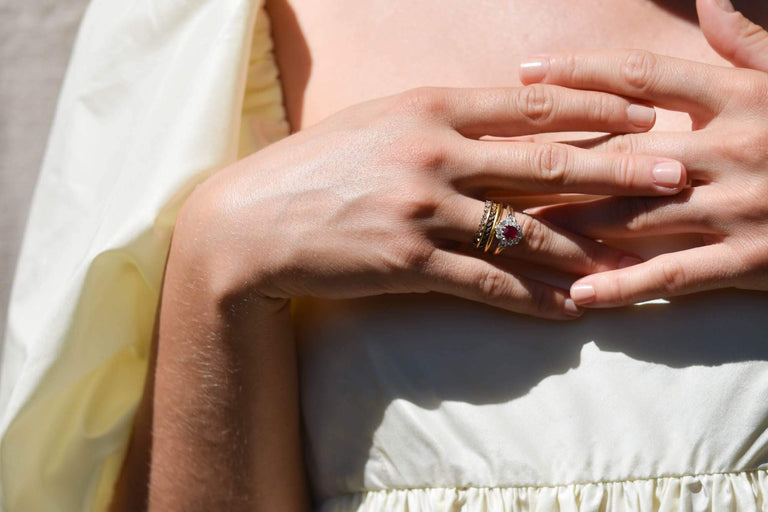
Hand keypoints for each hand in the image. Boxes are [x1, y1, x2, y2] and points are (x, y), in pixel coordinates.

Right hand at [175, 85, 685, 318]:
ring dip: (583, 246)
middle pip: (546, 162)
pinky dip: (531, 297)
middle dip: (619, 169)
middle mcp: (434, 153)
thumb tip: (502, 127)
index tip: (644, 111)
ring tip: (629, 258)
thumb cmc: (315, 167)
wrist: (250, 221)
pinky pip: (486, 282)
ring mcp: (422, 209)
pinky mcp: (408, 262)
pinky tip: (565, 308)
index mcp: (430, 109)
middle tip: (674, 174)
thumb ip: (443, 122)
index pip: (531, 105)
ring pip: (525, 230)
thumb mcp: (380, 123)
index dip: (595, 105)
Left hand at [518, 0, 767, 306]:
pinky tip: (577, 295)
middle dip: (551, 163)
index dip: (578, 72)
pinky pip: (672, 276)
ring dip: (569, 225)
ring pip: (631, 217)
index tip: (525, 72)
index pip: (638, 77)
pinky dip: (622, 287)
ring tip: (513, 231)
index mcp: (735, 97)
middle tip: (492, 167)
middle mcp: (726, 151)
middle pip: (616, 154)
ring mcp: (735, 209)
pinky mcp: (748, 260)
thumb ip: (747, 39)